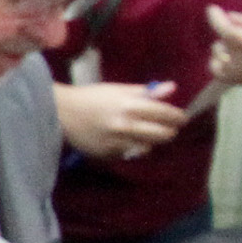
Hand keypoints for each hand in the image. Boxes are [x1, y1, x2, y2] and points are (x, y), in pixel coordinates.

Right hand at [51, 77, 185, 162]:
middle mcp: (126, 126)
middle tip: (168, 128)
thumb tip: (172, 88)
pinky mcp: (108, 154)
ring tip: (144, 134)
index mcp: (130, 106)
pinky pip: (129, 154)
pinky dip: (131, 148)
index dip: (178, 116)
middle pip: (162, 135)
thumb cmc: (91, 97)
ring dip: (150, 141)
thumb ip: (145, 92)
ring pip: (148, 147)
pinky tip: (123, 140)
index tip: (181, 118)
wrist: (60, 113)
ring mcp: (117, 142)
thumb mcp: (118, 90)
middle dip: (169, 131)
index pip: (165, 114)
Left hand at [203, 7, 241, 88]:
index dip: (217, 20)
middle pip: (223, 41)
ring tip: (241, 44)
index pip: (229, 32)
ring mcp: (241, 75)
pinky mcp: (239, 82)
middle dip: (229, 33)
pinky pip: (216, 71)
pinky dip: (217, 61)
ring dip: (224, 46)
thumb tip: (227, 16)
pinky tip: (228, 55)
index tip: (211, 8)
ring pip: (217, 54)